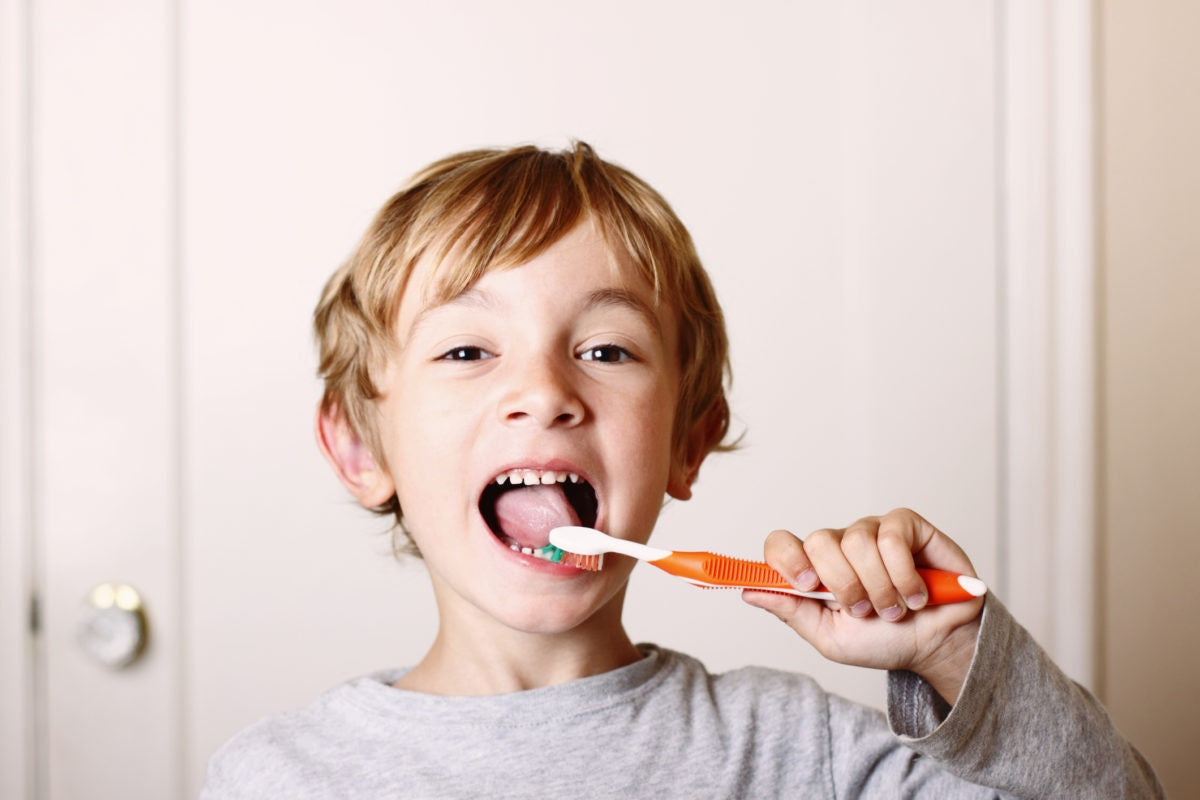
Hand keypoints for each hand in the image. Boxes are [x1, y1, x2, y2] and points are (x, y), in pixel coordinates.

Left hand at [742, 508, 983, 703]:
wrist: (938, 645)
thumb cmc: (885, 641)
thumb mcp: (831, 638)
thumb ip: (792, 612)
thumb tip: (748, 592)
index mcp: (815, 569)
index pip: (781, 543)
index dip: (786, 558)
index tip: (806, 585)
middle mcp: (840, 544)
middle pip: (819, 541)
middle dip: (844, 586)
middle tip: (864, 611)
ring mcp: (872, 530)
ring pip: (857, 542)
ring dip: (879, 588)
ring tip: (894, 609)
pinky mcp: (906, 525)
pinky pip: (891, 537)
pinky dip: (904, 575)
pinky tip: (916, 593)